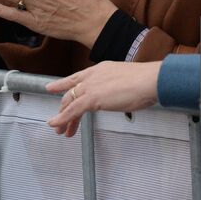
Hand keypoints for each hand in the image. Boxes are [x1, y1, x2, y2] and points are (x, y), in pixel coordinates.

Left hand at [45, 61, 160, 136]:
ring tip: (58, 129)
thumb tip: (121, 95)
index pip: (77, 78)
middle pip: (70, 92)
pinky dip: (61, 119)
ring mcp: (91, 86)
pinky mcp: (92, 99)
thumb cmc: (145, 82)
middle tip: (58, 120)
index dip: (63, 84)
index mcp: (100, 69)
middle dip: (63, 108)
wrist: (149, 80)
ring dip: (62, 117)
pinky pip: (72, 110)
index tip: (51, 88)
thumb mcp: (127, 81)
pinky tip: (56, 125)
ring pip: (69, 102)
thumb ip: (118, 87)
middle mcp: (92, 76)